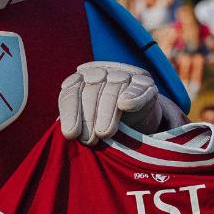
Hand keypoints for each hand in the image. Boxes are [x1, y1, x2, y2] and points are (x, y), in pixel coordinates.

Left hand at [59, 62, 185, 144]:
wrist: (137, 120)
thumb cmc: (103, 122)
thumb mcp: (87, 124)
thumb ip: (78, 126)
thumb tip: (69, 133)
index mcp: (80, 80)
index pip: (71, 92)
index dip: (70, 112)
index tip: (71, 133)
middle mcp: (99, 73)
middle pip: (91, 91)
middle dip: (88, 117)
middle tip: (89, 140)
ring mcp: (123, 75)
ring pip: (113, 88)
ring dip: (107, 112)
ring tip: (104, 133)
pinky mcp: (144, 82)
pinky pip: (138, 86)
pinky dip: (132, 95)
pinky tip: (125, 104)